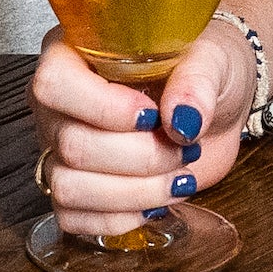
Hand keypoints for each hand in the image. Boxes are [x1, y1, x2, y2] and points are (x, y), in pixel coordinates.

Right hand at [26, 19, 255, 235]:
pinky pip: (73, 217)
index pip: (55, 84)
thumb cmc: (203, 70)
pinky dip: (121, 218)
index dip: (104, 108)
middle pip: (71, 145)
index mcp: (74, 53)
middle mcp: (58, 103)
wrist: (216, 105)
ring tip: (178, 177)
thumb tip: (182, 119)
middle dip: (140, 158)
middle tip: (185, 148)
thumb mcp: (211, 59)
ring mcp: (59, 148)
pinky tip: (155, 200)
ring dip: (134, 192)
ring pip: (69, 187)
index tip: (152, 115)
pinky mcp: (75, 187)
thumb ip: (196, 82)